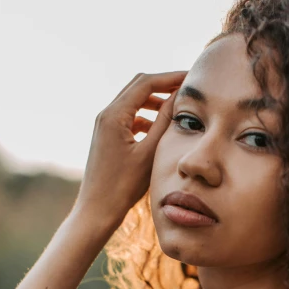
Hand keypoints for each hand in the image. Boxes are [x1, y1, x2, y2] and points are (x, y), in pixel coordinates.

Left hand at [72, 70, 187, 226]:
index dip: (170, 78)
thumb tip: (178, 98)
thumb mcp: (149, 153)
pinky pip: (128, 118)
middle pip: (138, 86)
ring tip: (177, 108)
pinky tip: (158, 129)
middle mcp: (105, 115)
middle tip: (187, 88)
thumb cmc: (122, 186)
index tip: (191, 78)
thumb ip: (164, 122)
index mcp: (114, 115)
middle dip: (163, 85)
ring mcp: (104, 125)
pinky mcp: (106, 137)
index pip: (146, 83)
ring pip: (133, 101)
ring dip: (155, 101)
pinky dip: (145, 117)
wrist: (97, 210)